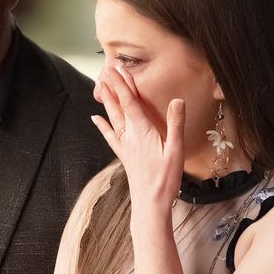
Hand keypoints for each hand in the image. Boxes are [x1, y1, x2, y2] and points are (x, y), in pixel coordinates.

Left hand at [91, 65, 184, 215]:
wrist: (150, 204)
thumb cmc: (165, 179)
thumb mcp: (176, 150)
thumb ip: (176, 124)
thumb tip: (177, 100)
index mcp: (143, 132)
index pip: (130, 102)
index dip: (122, 84)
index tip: (116, 69)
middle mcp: (130, 136)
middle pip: (119, 106)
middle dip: (113, 87)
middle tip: (106, 69)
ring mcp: (125, 145)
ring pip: (113, 118)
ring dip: (107, 101)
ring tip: (99, 85)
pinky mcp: (123, 155)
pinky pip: (110, 136)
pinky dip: (102, 125)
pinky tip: (95, 117)